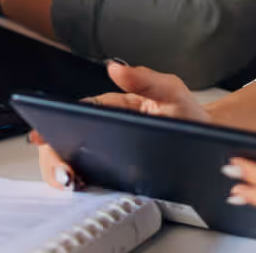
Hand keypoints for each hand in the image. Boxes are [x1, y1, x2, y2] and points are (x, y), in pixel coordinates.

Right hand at [35, 61, 210, 187]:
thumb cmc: (188, 113)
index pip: (81, 112)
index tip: (44, 135)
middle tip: (61, 169)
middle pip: (69, 139)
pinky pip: (93, 178)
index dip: (58, 123)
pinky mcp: (119, 173)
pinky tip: (81, 188)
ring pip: (75, 160)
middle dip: (55, 154)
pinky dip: (82, 184)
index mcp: (116, 107)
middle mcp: (109, 128)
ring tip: (69, 181)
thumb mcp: (171, 91)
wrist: (211, 142)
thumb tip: (115, 66)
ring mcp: (112, 151)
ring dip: (64, 171)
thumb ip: (146, 78)